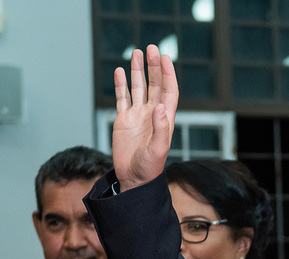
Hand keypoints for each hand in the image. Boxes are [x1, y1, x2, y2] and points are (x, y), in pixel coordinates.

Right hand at [113, 44, 178, 190]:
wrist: (133, 179)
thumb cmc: (149, 168)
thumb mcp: (158, 150)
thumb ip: (161, 129)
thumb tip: (161, 107)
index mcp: (165, 119)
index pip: (169, 91)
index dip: (168, 75)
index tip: (166, 58)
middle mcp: (152, 114)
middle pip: (154, 85)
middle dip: (154, 67)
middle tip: (151, 48)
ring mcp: (138, 116)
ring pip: (138, 88)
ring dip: (138, 71)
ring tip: (137, 52)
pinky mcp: (123, 120)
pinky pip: (122, 98)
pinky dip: (121, 85)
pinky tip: (120, 72)